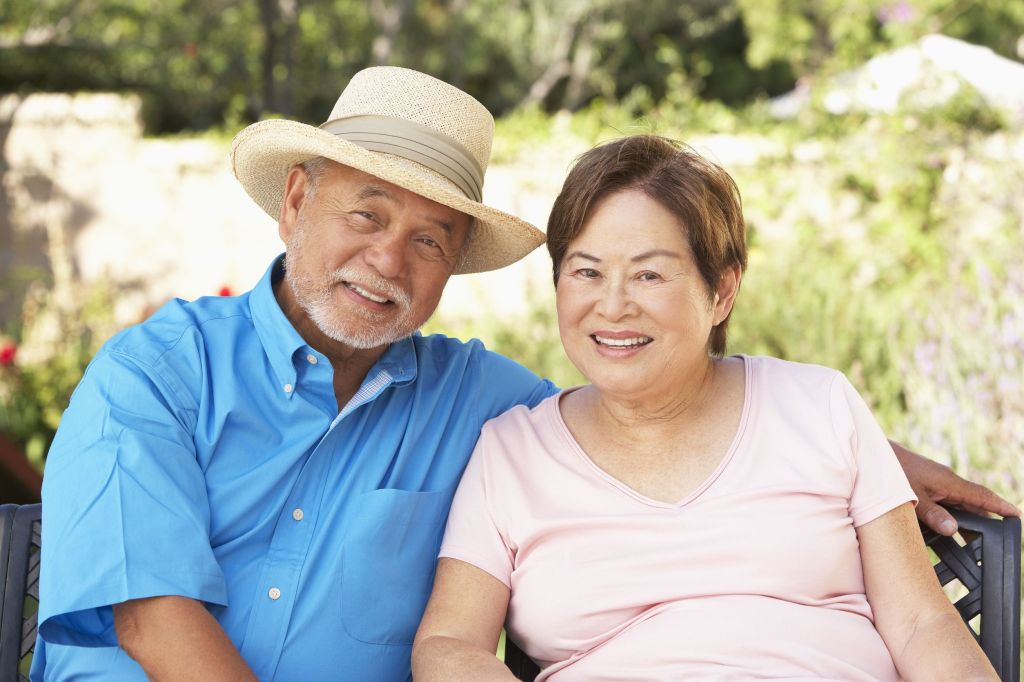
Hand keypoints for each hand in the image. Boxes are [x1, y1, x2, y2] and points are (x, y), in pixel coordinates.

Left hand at [889, 441, 1020, 534]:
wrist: (870, 454)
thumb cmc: (890, 471)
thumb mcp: (909, 496)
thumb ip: (930, 514)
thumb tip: (953, 530)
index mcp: (948, 481)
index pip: (982, 496)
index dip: (1000, 507)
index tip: (1017, 516)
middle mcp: (945, 482)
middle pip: (973, 503)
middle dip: (987, 520)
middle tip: (998, 539)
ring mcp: (935, 484)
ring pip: (959, 505)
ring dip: (967, 520)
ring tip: (976, 542)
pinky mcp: (924, 487)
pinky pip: (945, 503)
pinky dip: (951, 516)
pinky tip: (949, 529)